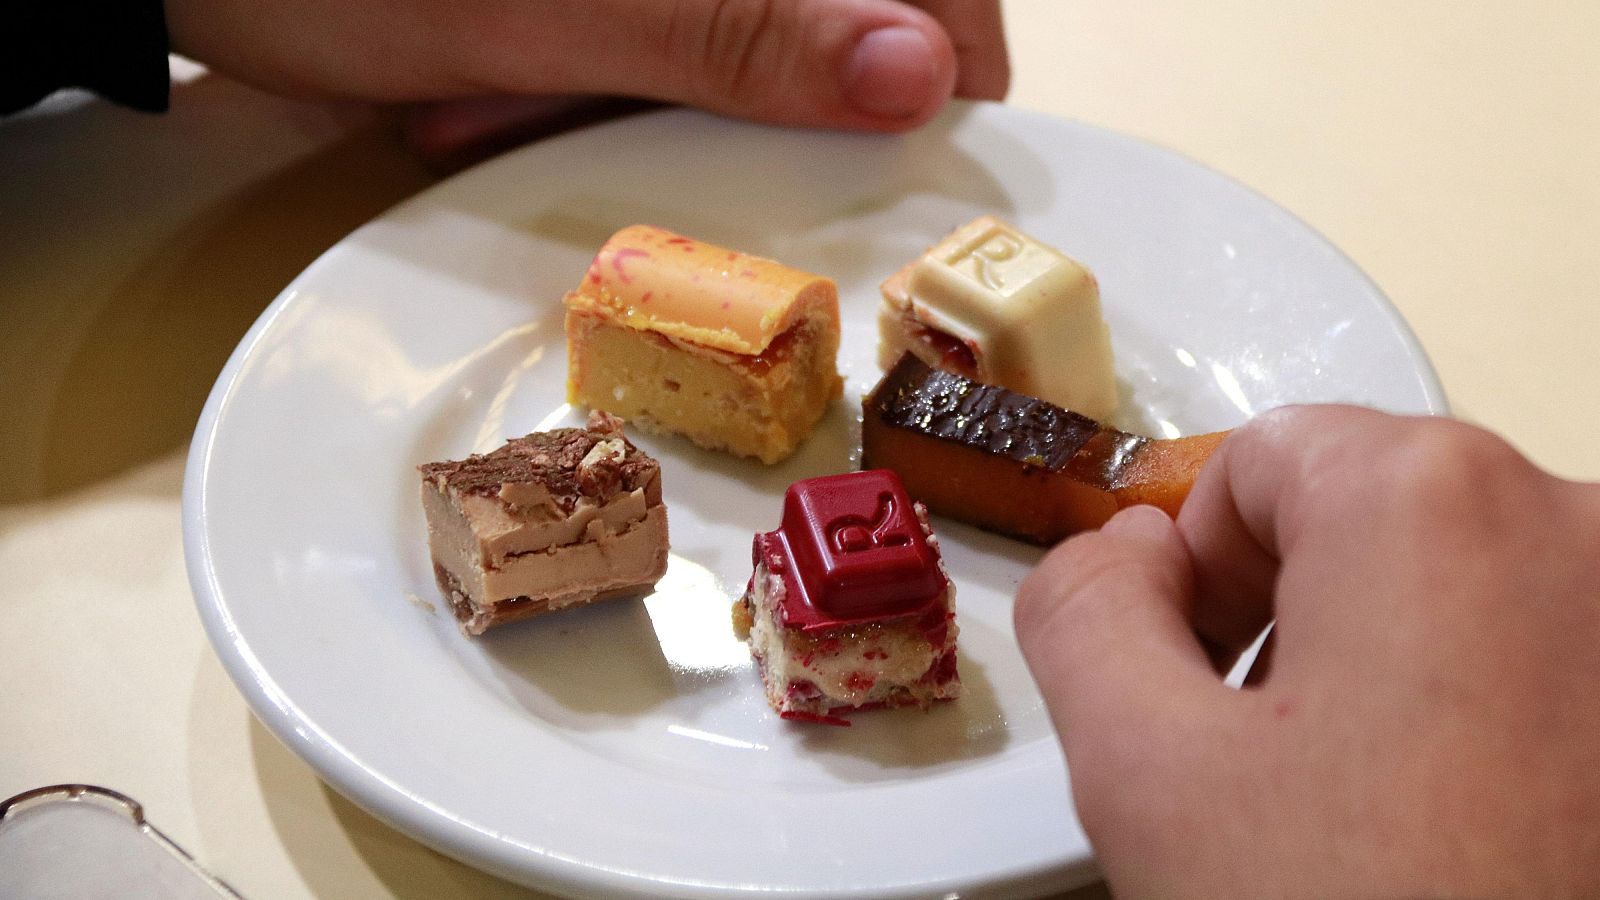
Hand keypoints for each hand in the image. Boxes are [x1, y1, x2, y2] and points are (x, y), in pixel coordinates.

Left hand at [162, 0, 1008, 167]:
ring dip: (641, 108)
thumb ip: (741, 34)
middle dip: (736, 100)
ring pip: (732, 51)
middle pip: (825, 15)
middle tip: (628, 125)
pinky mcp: (609, 0)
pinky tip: (487, 94)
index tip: (913, 146)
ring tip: (515, 102)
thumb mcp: (554, 8)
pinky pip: (653, 60)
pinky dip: (587, 96)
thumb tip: (919, 73)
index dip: (940, 50)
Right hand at [1015, 405, 1599, 896]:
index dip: (1192, 569)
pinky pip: (1548, 656)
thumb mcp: (1144, 771)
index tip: (1186, 675)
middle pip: (1370, 516)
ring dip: (1387, 670)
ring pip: (1464, 590)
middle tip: (1261, 761)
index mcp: (1431, 503)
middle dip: (1288, 618)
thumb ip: (1083, 616)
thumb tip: (1110, 557)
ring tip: (1360, 810)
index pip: (1258, 461)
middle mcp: (1579, 532)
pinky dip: (1483, 710)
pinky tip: (1453, 825)